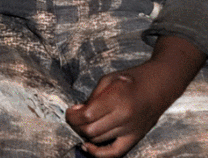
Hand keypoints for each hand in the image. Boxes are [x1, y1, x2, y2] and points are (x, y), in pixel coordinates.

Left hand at [65, 36, 205, 157]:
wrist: (159, 85)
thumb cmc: (133, 80)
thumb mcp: (108, 79)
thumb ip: (92, 96)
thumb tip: (78, 110)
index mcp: (116, 100)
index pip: (86, 116)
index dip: (72, 115)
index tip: (70, 111)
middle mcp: (124, 117)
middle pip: (90, 130)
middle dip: (75, 125)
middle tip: (73, 118)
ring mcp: (131, 129)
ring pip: (99, 140)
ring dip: (85, 134)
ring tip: (82, 125)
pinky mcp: (136, 137)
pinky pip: (115, 152)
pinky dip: (99, 153)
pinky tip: (88, 146)